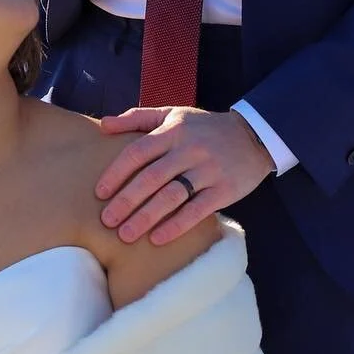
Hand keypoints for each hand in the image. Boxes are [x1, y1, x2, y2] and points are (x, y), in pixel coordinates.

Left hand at [96, 106, 274, 243]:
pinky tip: (157, 239)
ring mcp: (209, 170)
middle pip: (152, 177)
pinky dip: (176, 226)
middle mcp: (190, 149)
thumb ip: (137, 118)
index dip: (116, 173)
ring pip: (172, 196)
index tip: (99, 193)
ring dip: (146, 217)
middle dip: (126, 201)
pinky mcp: (225, 190)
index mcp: (174, 131)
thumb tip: (103, 125)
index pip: (138, 152)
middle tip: (107, 221)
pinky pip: (197, 210)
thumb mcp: (173, 114)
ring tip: (126, 235)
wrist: (254, 135)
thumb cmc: (204, 128)